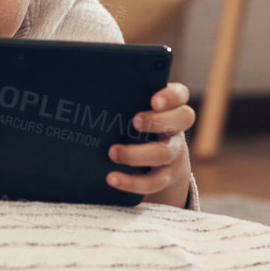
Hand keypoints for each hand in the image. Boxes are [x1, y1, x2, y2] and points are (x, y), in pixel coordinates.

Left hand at [106, 82, 195, 205]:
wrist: (156, 163)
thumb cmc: (136, 127)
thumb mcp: (135, 111)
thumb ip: (123, 100)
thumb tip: (86, 88)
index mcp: (170, 106)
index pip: (180, 95)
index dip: (171, 96)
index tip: (154, 101)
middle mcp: (176, 128)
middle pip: (183, 119)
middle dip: (157, 121)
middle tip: (134, 122)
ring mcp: (173, 152)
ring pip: (164, 153)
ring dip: (137, 154)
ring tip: (113, 153)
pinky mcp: (165, 176)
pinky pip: (153, 181)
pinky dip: (132, 182)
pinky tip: (113, 178)